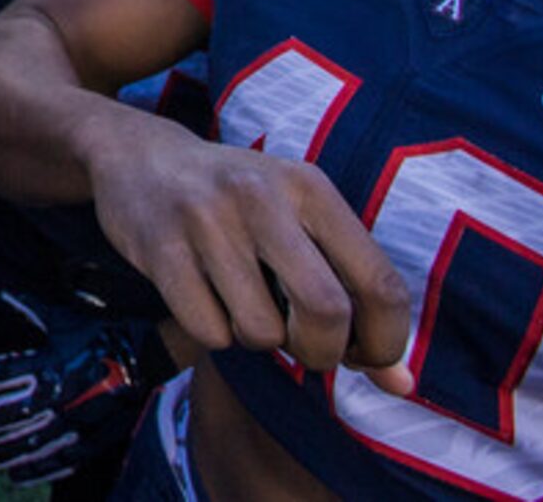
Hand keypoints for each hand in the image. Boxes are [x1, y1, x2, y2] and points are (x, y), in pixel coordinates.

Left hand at [0, 314, 160, 484]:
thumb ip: (30, 310)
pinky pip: (57, 461)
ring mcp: (72, 422)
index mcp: (46, 364)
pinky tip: (12, 475)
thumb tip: (5, 292)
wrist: (151, 359)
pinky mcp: (90, 441)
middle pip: (2, 413)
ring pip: (24, 442)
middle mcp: (54, 395)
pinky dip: (34, 470)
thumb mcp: (65, 321)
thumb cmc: (104, 337)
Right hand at [85, 114, 412, 392]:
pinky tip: (205, 298)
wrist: (140, 156)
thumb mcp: (301, 224)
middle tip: (304, 347)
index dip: (384, 342)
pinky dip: (214, 334)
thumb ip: (355, 296)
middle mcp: (262, 196)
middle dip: (321, 353)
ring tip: (243, 307)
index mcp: (310, 187)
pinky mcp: (161, 248)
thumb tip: (402, 386)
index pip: (380, 284)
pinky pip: (209, 332)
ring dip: (258, 340)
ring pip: (261, 332)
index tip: (364, 356)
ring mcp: (207, 219)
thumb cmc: (239, 203)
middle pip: (326, 312)